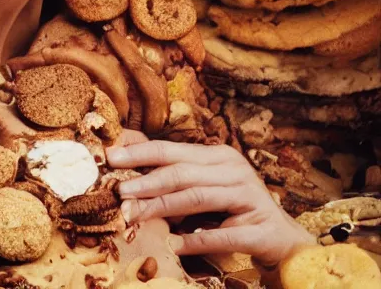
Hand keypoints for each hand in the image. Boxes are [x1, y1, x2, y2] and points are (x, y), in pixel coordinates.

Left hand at [106, 134, 314, 266]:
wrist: (284, 242)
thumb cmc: (234, 211)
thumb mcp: (203, 185)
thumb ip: (172, 171)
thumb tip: (126, 154)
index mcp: (218, 156)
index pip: (172, 150)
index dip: (140, 153)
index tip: (111, 158)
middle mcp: (234, 170)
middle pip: (182, 172)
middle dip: (146, 181)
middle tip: (119, 192)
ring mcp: (250, 197)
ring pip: (198, 197)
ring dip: (162, 207)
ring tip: (135, 216)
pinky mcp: (261, 228)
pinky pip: (223, 235)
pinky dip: (196, 240)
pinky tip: (174, 245)